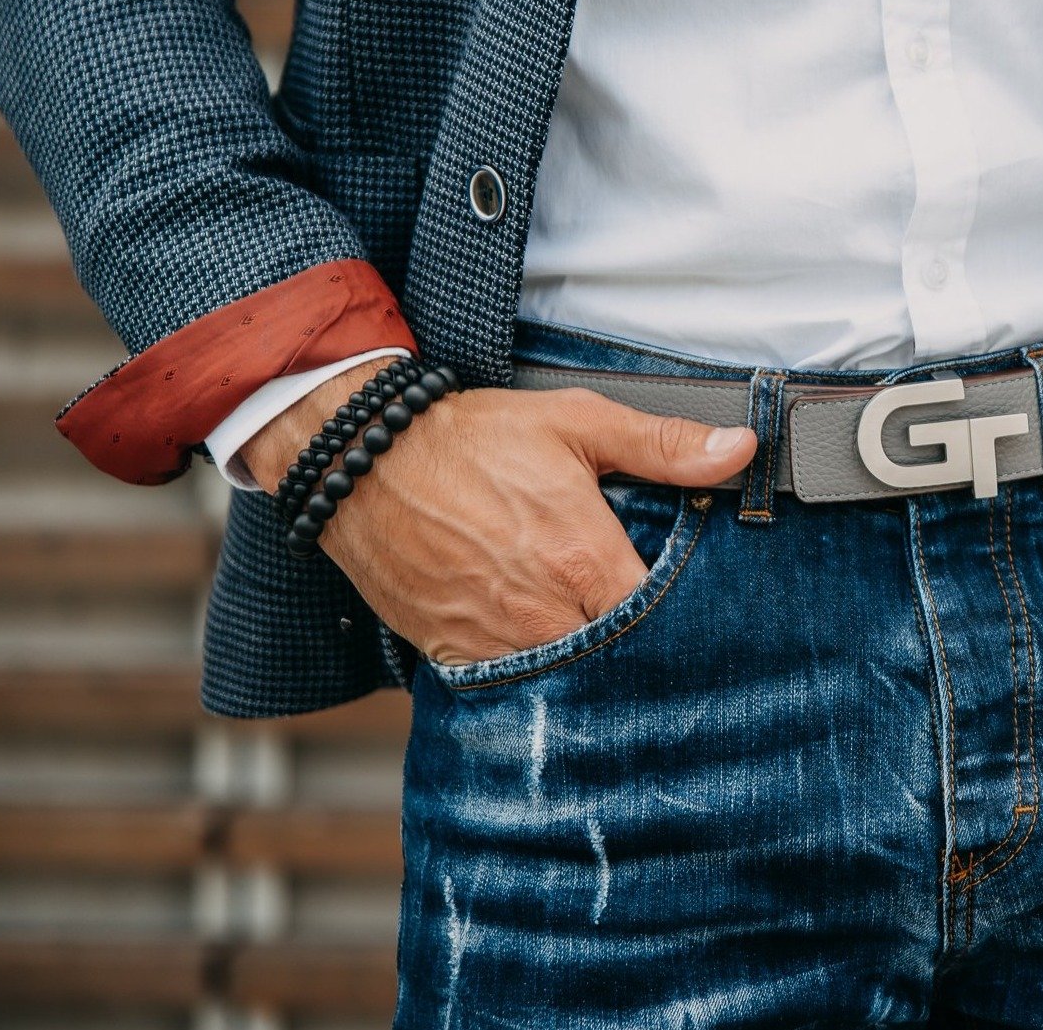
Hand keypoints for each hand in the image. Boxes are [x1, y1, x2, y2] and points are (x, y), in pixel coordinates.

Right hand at [241, 357, 757, 664]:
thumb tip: (738, 451)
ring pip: (563, 680)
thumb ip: (661, 444)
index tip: (684, 611)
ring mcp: (495, 638)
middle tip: (637, 627)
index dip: (678, 618)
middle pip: (616, 659)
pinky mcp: (453, 651)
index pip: (660, 620)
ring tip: (584, 630)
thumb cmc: (470, 439)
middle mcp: (542, 611)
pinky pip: (506, 683)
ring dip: (581, 662)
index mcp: (583, 559)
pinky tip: (533, 640)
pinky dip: (525, 669)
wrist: (366, 460)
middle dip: (632, 646)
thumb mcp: (573, 422)